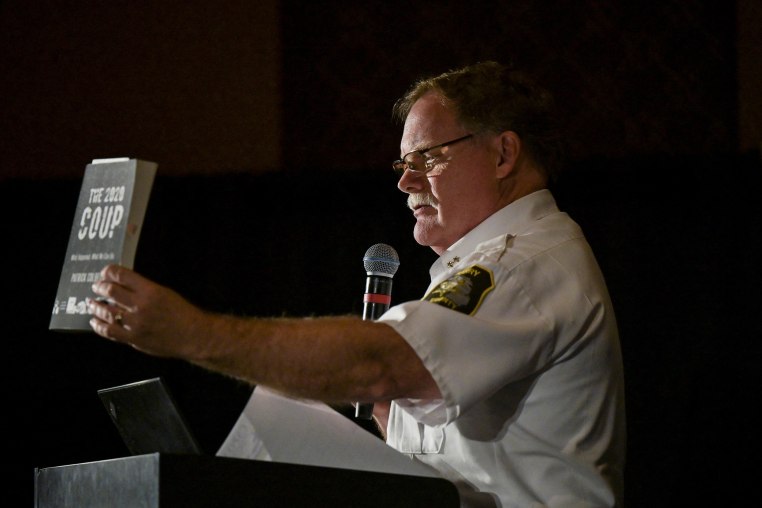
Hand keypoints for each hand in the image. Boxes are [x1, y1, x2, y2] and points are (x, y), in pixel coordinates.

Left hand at [88, 264, 205, 358]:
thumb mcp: (166, 293)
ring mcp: (135, 323)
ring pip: (106, 311)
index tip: (105, 272)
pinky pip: (109, 331)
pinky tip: (95, 321)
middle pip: (110, 291)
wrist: (193, 335)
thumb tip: (125, 285)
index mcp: (150, 291)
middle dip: (100, 287)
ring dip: (96, 305)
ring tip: (92, 303)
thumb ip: (145, 289)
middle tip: (97, 286)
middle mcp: (141, 306)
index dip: (109, 272)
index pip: (121, 275)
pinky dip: (98, 325)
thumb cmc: (183, 314)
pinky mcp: (133, 338)